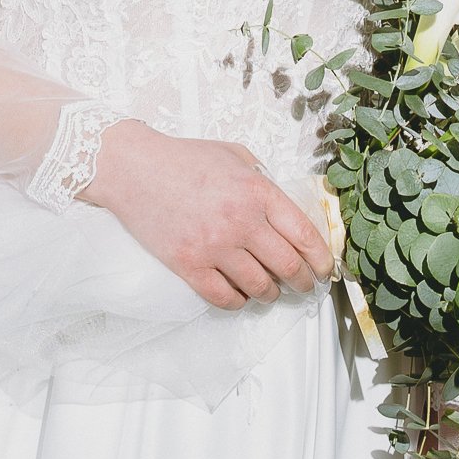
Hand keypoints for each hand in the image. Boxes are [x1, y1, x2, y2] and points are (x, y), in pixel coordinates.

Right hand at [83, 119, 333, 310]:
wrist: (134, 168)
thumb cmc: (186, 158)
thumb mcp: (236, 155)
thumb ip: (264, 181)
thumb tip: (286, 211)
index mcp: (258, 192)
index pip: (304, 235)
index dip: (321, 258)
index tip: (324, 269)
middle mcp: (241, 222)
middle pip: (288, 267)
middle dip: (303, 282)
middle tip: (305, 286)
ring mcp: (214, 247)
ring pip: (260, 287)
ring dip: (271, 294)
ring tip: (271, 292)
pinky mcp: (189, 265)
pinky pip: (224, 298)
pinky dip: (238, 302)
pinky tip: (240, 296)